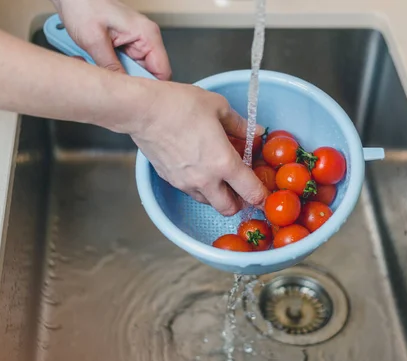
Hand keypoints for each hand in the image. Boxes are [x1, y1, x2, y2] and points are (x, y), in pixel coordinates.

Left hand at [51, 0, 170, 79]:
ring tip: (104, 74)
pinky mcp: (126, 46)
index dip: (152, 89)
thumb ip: (111, 67)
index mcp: (147, 34)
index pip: (162, 72)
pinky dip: (115, 71)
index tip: (136, 99)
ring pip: (137, 73)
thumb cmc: (83, 5)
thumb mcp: (94, 41)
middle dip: (132, 83)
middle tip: (115, 87)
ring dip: (122, 77)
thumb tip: (122, 88)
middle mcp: (146, 38)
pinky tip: (102, 67)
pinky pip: (126, 66)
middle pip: (150, 75)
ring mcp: (136, 43)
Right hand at [111, 79, 269, 215]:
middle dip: (239, 202)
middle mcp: (205, 180)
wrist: (142, 110)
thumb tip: (255, 132)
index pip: (251, 193)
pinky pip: (191, 191)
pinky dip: (200, 187)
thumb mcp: (218, 107)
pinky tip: (200, 168)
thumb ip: (241, 125)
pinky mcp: (170, 180)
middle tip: (242, 186)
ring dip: (218, 195)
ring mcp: (185, 183)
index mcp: (223, 164)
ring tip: (220, 175)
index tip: (265, 194)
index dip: (262, 196)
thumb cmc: (180, 105)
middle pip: (229, 208)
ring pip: (209, 202)